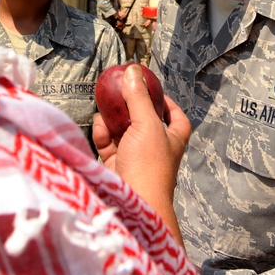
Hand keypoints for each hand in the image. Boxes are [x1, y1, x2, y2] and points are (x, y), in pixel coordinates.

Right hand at [93, 65, 190, 243]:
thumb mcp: (147, 124)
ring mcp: (134, 157)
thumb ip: (139, 97)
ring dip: (113, 118)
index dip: (167, 102)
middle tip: (120, 90)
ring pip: (123, 131)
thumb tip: (133, 70)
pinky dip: (103, 133)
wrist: (133, 203)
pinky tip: (99, 124)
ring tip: (105, 104)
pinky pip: (108, 144)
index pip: (176, 117)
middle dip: (131, 107)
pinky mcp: (115, 165)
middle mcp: (155, 148)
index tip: (154, 89)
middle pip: (144, 121)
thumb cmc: (149, 165)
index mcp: (172, 139)